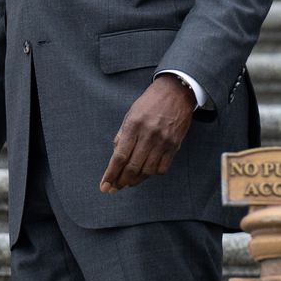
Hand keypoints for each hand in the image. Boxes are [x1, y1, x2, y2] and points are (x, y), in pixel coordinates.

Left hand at [100, 74, 195, 192]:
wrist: (176, 91)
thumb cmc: (150, 102)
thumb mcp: (131, 114)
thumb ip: (122, 135)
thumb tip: (115, 157)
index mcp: (134, 125)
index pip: (119, 156)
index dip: (111, 174)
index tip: (104, 186)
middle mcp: (148, 134)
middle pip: (132, 167)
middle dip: (121, 181)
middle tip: (115, 188)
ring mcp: (163, 141)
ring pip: (147, 170)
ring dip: (136, 180)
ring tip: (129, 182)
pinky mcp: (175, 144)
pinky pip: (162, 167)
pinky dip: (152, 174)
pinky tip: (147, 172)